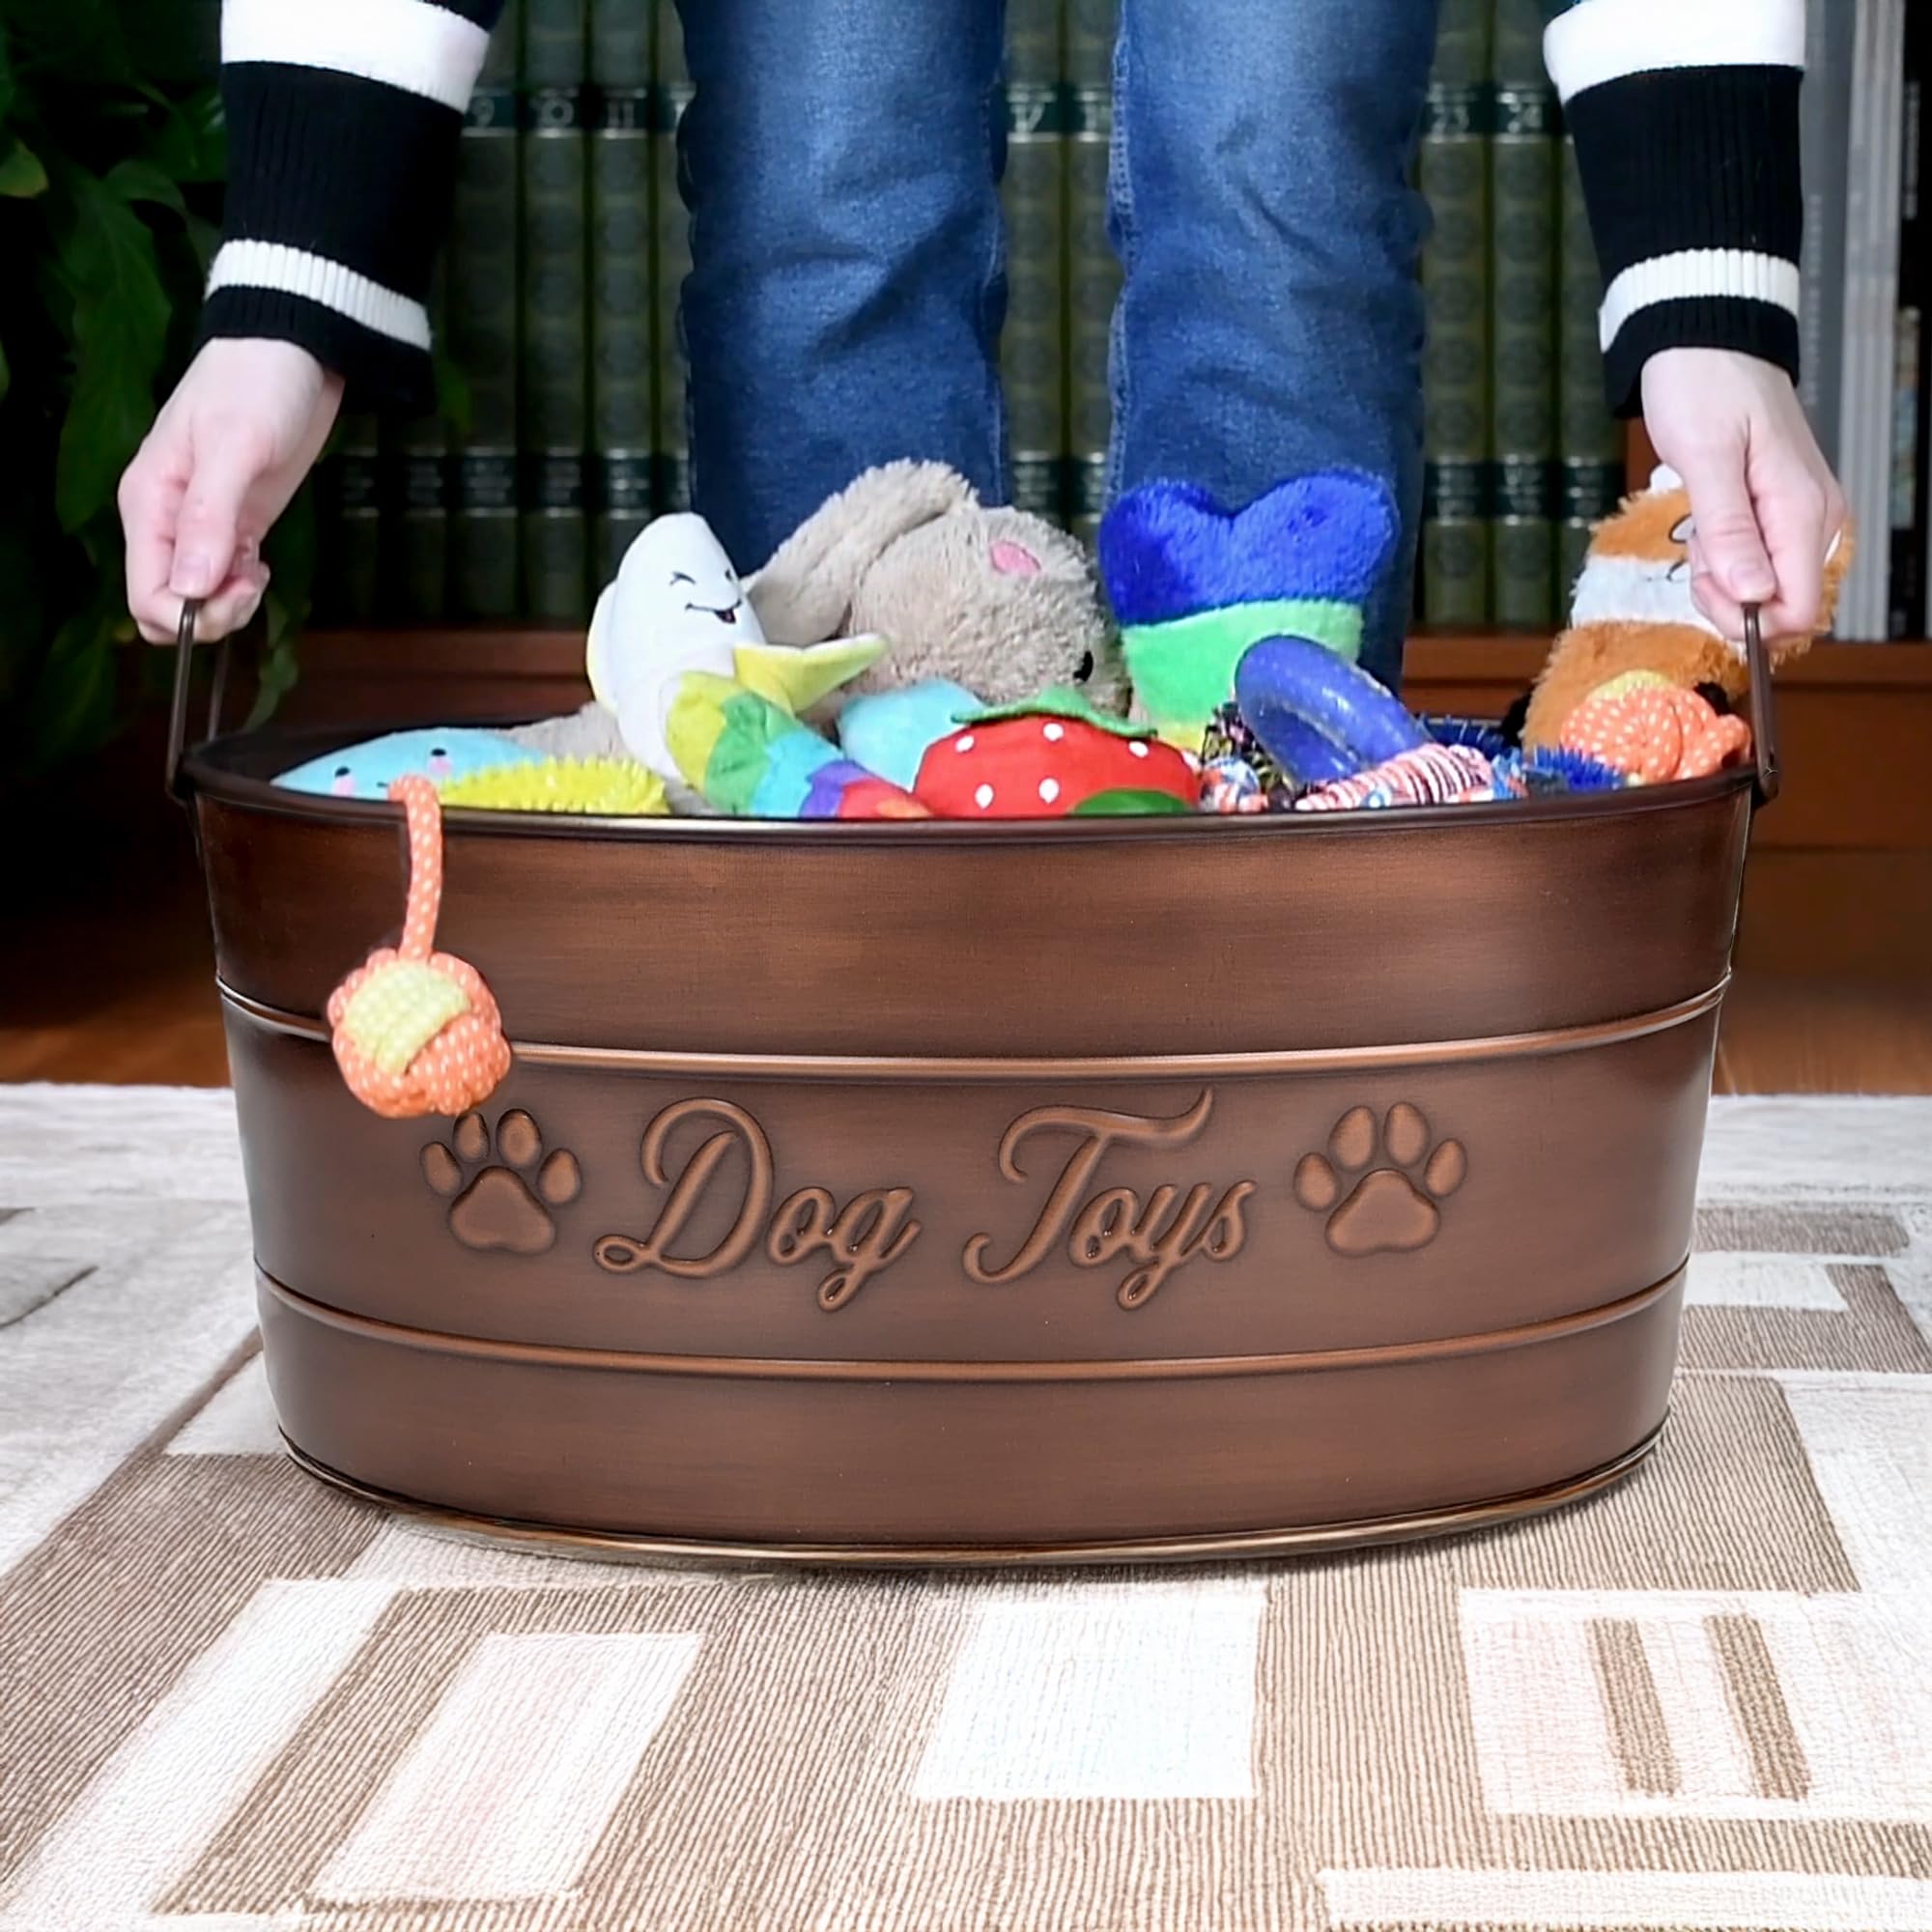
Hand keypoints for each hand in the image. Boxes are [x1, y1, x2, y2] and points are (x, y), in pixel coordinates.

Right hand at [119, 340, 343, 642]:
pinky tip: (263, 565)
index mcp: (148, 504)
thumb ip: (209, 518)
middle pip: (166, 605)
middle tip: (252, 584)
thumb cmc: (257, 386)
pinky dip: (242, 587)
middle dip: (209, 614)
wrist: (294, 354)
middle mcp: (165, 521)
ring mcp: (201, 526)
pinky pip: (223, 580)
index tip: (236, 591)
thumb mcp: (234, 448)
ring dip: (230, 603)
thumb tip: (189, 589)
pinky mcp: (235, 526)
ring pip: (196, 598)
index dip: (188, 613)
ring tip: (260, 572)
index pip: (145, 593)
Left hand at [1641, 348, 1846, 643]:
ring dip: (1723, 576)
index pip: (1800, 608)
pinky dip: (1724, 557)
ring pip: (1766, 586)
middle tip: (1697, 552)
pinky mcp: (1780, 511)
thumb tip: (1753, 593)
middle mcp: (1814, 518)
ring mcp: (1799, 515)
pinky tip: (1710, 524)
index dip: (1748, 618)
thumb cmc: (1703, 387)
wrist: (1704, 344)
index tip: (1706, 587)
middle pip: (1783, 604)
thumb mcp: (1705, 458)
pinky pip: (1757, 561)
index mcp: (1803, 510)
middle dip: (1730, 597)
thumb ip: (1730, 530)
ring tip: (1702, 527)